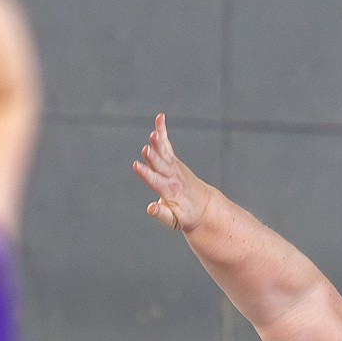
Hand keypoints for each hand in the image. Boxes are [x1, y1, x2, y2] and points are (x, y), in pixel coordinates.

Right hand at [133, 114, 211, 235]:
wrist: (204, 207)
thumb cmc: (186, 215)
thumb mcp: (173, 221)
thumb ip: (161, 214)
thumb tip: (150, 207)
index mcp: (170, 192)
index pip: (156, 182)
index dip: (147, 174)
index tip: (137, 166)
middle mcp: (172, 177)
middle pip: (161, 165)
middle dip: (153, 157)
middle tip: (146, 148)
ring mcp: (174, 167)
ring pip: (164, 153)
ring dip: (158, 142)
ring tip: (154, 132)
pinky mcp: (174, 160)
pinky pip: (167, 144)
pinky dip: (162, 131)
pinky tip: (159, 118)